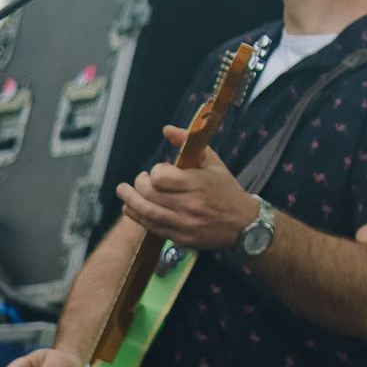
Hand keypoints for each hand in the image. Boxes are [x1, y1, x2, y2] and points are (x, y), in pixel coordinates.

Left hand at [113, 125, 260, 251]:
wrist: (243, 223)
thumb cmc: (226, 189)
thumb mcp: (213, 162)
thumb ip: (190, 143)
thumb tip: (166, 129)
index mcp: (198, 183)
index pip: (160, 177)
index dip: (156, 171)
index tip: (162, 170)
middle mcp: (190, 205)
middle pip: (149, 194)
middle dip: (139, 184)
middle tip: (141, 179)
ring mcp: (184, 223)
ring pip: (146, 212)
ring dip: (130, 200)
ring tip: (123, 191)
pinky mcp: (181, 237)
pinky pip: (152, 227)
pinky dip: (137, 216)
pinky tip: (131, 208)